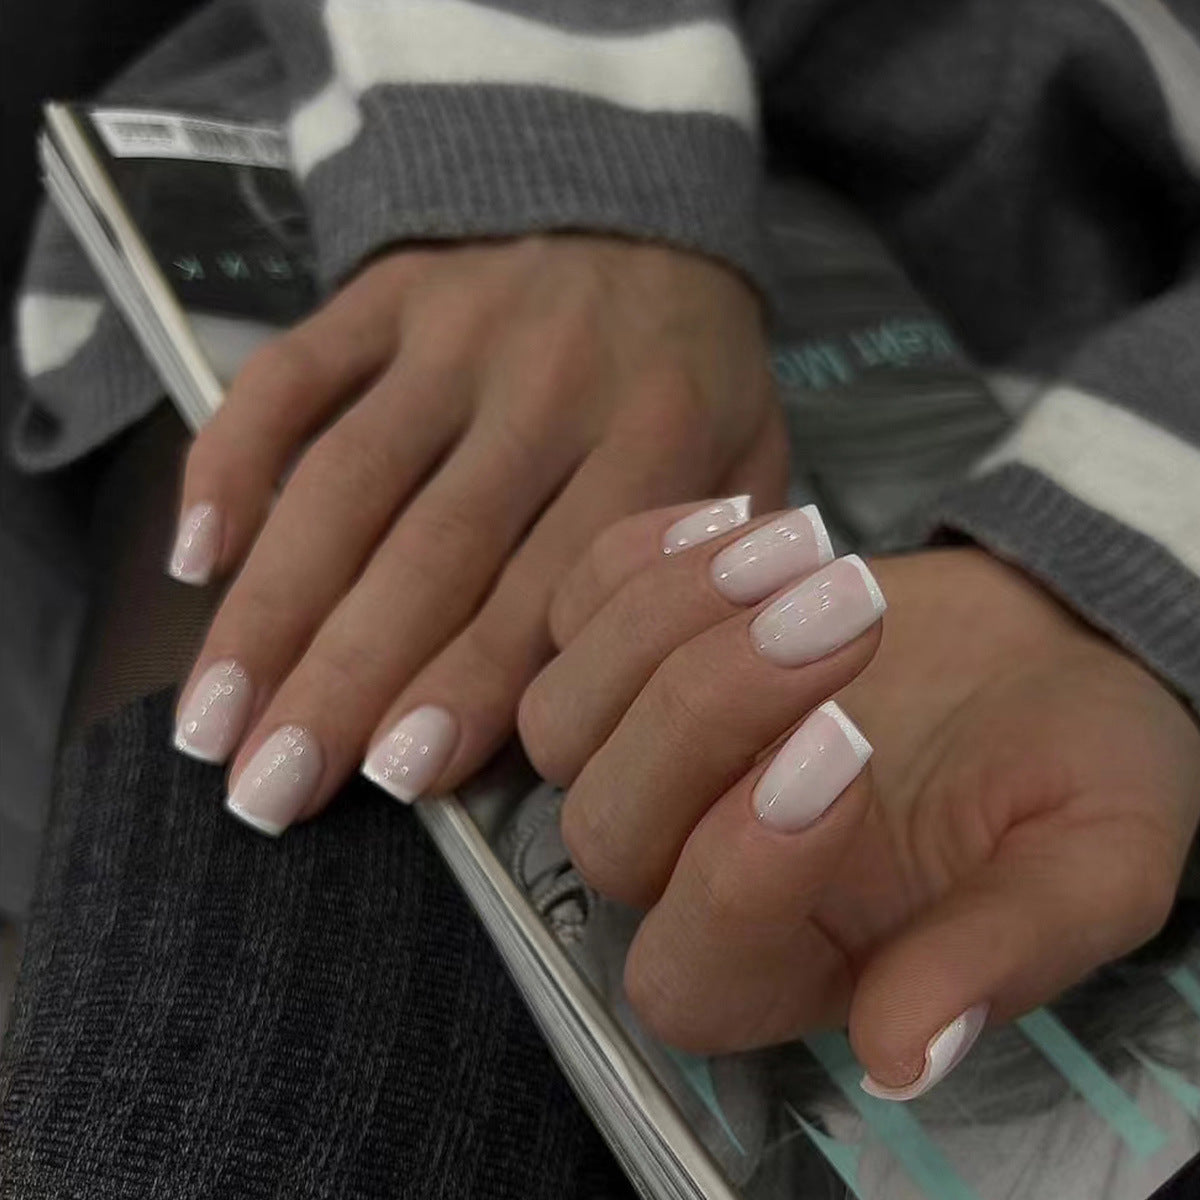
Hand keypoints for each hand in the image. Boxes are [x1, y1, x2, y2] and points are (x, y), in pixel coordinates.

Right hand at [168, 236, 785, 834]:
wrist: (640, 212)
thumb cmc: (695, 373)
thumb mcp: (751, 461)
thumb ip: (705, 573)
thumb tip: (620, 703)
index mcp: (659, 435)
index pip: (552, 581)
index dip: (471, 683)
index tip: (397, 779)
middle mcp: (548, 381)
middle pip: (432, 548)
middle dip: (343, 677)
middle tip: (271, 789)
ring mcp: (453, 330)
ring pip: (345, 480)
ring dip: (270, 605)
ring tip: (213, 719)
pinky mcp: (384, 293)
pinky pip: (291, 376)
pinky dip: (232, 459)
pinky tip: (195, 559)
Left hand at [519, 503, 1199, 1098]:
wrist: (1042, 648)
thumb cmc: (1073, 769)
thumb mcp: (1089, 863)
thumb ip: (1002, 955)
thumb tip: (904, 1060)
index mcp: (788, 962)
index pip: (694, 972)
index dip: (743, 876)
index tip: (852, 745)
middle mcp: (684, 872)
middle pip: (608, 834)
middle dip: (712, 712)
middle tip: (849, 611)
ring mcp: (638, 756)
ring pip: (561, 720)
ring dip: (667, 623)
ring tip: (807, 549)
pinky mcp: (627, 653)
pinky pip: (569, 610)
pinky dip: (634, 558)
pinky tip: (742, 520)